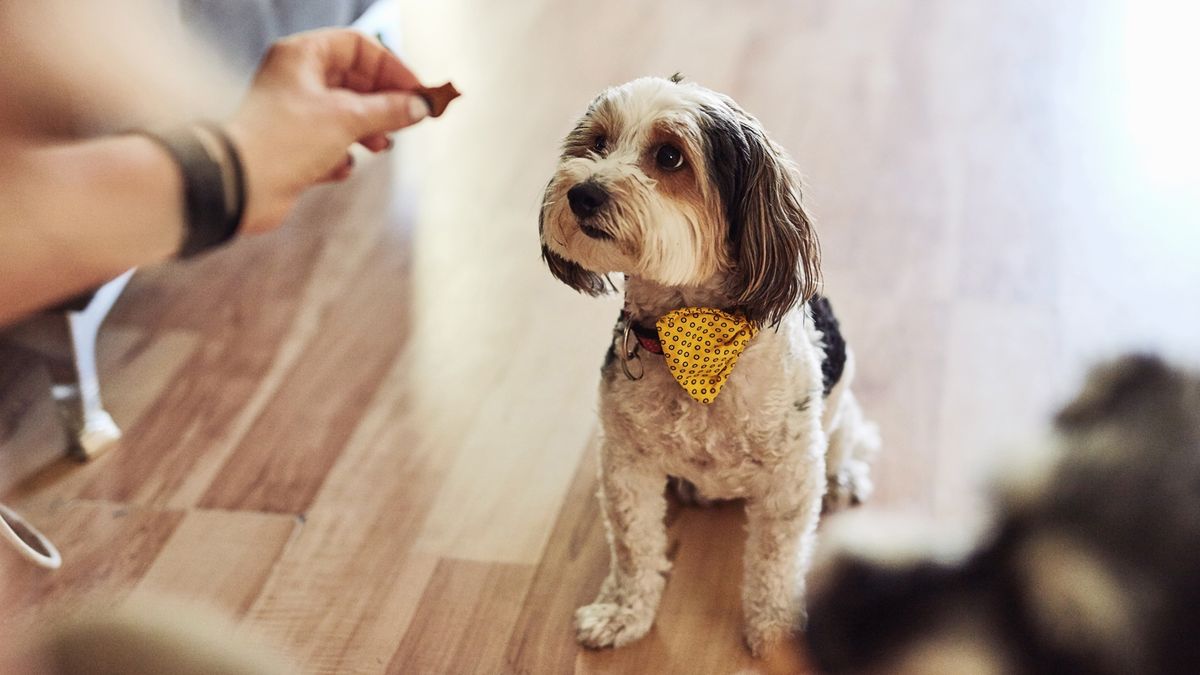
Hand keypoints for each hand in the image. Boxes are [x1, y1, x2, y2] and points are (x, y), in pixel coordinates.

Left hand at [226, 29, 431, 233]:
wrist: (240, 186)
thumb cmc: (284, 140)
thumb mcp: (347, 119)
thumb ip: (389, 110)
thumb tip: (420, 105)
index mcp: (302, 56)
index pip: (359, 46)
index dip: (392, 67)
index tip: (417, 93)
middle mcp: (296, 78)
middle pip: (354, 80)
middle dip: (383, 102)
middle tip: (407, 121)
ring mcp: (293, 112)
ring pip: (344, 113)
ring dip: (367, 130)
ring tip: (380, 147)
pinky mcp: (292, 145)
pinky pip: (329, 143)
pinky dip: (341, 155)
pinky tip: (340, 167)